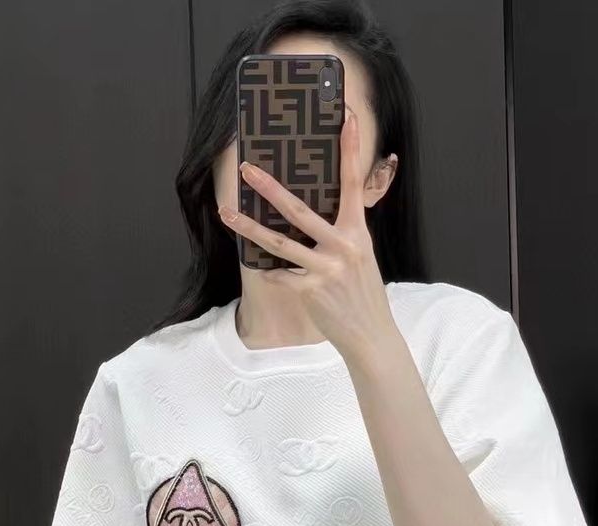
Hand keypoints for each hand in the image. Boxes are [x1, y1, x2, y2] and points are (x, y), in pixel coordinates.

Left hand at [217, 110, 399, 363]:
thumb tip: (312, 215)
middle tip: (248, 168)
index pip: (353, 185)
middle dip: (270, 188)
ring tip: (226, 211)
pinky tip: (265, 270)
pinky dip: (271, 273)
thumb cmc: (362, 293)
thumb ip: (343, 234)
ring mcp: (325, 269)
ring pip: (279, 243)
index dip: (349, 150)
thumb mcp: (361, 257)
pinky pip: (280, 275)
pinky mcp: (310, 290)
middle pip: (300, 211)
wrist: (370, 335)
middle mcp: (342, 247)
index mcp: (357, 233)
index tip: (345, 118)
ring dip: (248, 226)